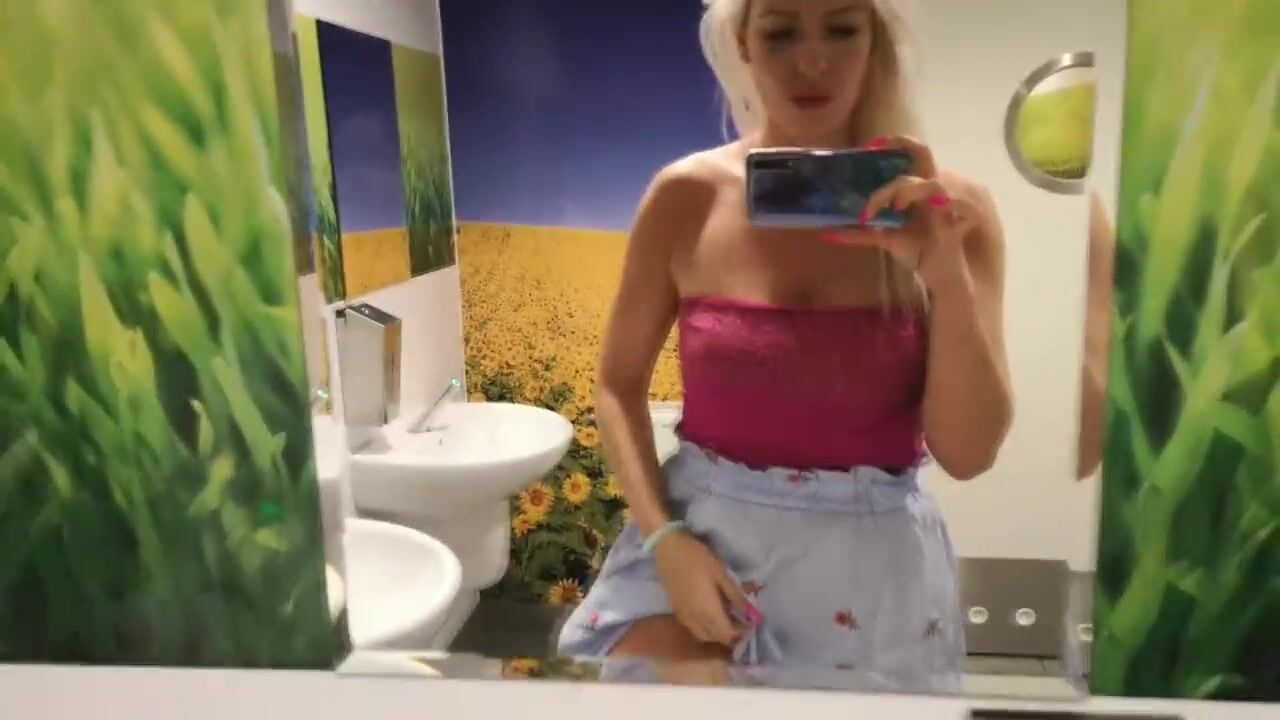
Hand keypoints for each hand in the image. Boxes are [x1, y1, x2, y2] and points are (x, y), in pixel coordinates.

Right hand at [652, 530, 754, 646]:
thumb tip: (750, 612)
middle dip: (730, 635)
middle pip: (716, 638)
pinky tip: (710, 616)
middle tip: (741, 622)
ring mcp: (684, 617)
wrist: (668, 550)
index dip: (741, 633)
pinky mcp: (676, 611)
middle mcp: (695, 620)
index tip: (750, 623)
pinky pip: (693, 629)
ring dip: (717, 634)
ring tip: (726, 620)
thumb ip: (735, 596)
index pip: (728, 634)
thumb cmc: (698, 558)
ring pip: (703, 636)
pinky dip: (705, 629)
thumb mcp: (721, 574)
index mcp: (709, 611)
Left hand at [821, 135, 982, 292]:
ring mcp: (945, 204)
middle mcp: (930, 190)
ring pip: (931, 182)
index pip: (911, 154)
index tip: (871, 146)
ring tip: (892, 205)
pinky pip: (957, 207)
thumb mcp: (885, 238)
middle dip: (905, 144)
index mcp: (916, 188)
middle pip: (924, 153)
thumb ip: (861, 233)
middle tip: (878, 149)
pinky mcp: (955, 222)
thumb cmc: (918, 250)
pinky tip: (918, 213)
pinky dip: (941, 207)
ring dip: (907, 189)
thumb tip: (827, 232)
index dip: (895, 143)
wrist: (940, 274)